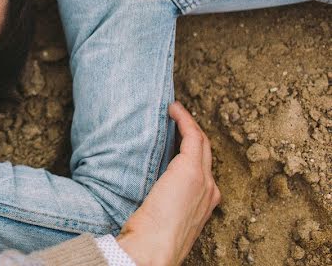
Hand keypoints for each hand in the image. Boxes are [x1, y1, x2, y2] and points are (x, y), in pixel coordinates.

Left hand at [116, 101, 220, 265]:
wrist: (154, 248)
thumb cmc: (150, 237)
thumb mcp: (161, 216)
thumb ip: (162, 199)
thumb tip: (148, 189)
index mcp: (204, 203)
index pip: (202, 170)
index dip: (189, 151)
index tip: (174, 138)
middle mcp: (210, 190)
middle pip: (205, 153)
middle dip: (192, 133)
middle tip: (176, 118)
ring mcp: (204, 180)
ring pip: (201, 142)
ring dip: (188, 123)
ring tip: (173, 111)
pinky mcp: (191, 171)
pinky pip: (192, 136)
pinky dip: (184, 120)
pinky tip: (173, 109)